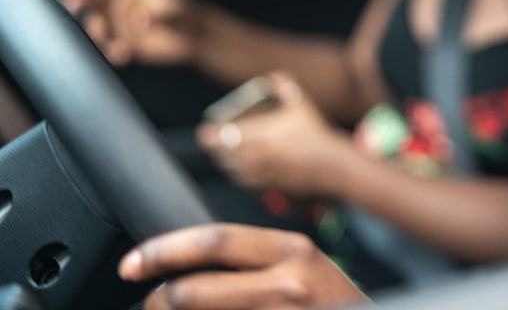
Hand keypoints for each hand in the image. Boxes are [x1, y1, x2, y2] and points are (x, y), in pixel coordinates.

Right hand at [59, 0, 197, 67]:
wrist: (192, 37)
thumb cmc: (183, 13)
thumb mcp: (176, 9)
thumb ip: (160, 15)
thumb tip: (143, 20)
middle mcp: (117, 5)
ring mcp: (116, 26)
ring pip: (96, 24)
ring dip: (95, 26)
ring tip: (101, 29)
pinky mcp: (122, 46)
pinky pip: (111, 49)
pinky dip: (114, 51)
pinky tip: (123, 53)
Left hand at [119, 223, 368, 309]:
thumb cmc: (335, 307)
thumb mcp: (306, 270)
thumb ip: (260, 262)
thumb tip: (196, 267)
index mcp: (293, 250)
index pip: (215, 240)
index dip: (166, 250)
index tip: (134, 262)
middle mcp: (290, 281)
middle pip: (195, 289)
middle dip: (156, 299)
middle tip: (143, 303)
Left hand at [197, 73, 353, 197]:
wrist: (329, 164)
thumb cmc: (314, 133)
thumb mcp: (301, 104)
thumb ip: (284, 85)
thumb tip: (272, 76)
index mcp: (257, 136)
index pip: (220, 138)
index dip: (209, 136)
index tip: (206, 132)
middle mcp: (253, 157)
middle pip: (222, 156)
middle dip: (218, 149)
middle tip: (217, 142)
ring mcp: (259, 174)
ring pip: (232, 172)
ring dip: (227, 163)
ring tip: (229, 155)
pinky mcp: (267, 187)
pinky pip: (245, 184)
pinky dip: (241, 177)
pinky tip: (246, 171)